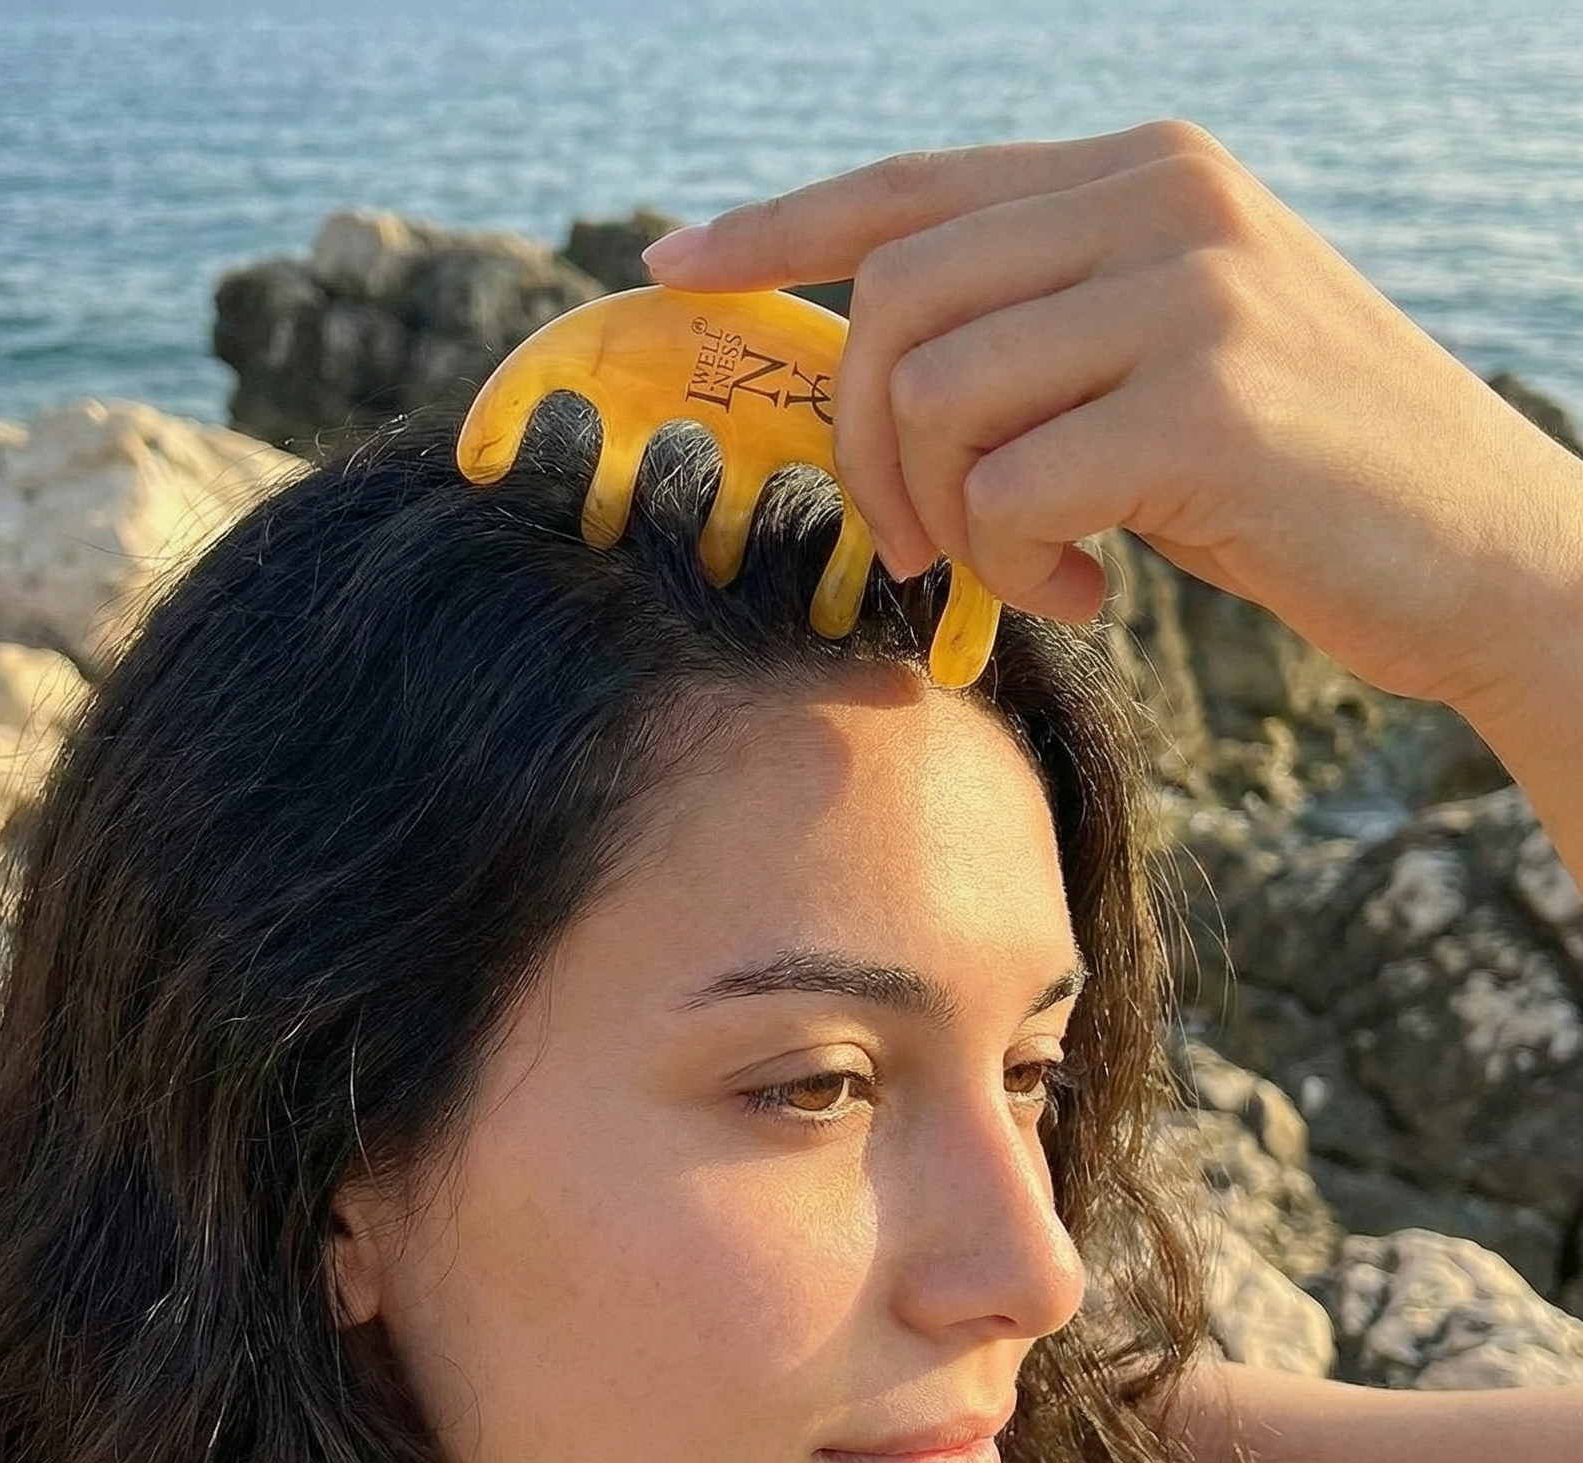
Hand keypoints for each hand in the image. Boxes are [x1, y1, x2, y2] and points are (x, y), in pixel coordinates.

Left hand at [644, 122, 1582, 719]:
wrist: (1487, 550)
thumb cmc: (1301, 475)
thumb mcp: (1168, 352)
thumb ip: (1044, 322)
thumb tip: (880, 360)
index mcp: (1139, 174)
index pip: (910, 188)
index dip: (776, 230)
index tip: (672, 267)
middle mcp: (1162, 199)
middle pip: (892, 301)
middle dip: (867, 446)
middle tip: (914, 541)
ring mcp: (1191, 292)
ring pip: (936, 395)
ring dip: (948, 518)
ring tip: (1030, 569)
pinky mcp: (1209, 406)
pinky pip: (1008, 490)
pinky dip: (1013, 565)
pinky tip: (1090, 591)